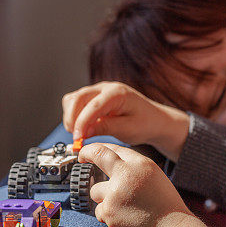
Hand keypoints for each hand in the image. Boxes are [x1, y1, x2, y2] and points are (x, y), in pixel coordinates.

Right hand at [61, 82, 188, 159]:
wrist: (154, 120)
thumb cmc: (145, 123)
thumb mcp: (128, 129)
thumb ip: (105, 128)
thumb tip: (84, 132)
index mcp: (118, 93)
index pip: (93, 105)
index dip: (82, 123)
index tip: (78, 138)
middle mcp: (106, 88)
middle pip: (77, 98)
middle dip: (72, 119)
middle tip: (76, 138)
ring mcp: (99, 91)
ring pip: (73, 99)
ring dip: (71, 117)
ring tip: (79, 134)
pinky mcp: (95, 98)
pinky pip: (77, 103)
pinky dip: (74, 115)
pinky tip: (82, 128)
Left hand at [79, 143, 211, 226]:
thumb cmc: (164, 206)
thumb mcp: (154, 177)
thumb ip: (134, 169)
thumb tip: (111, 164)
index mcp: (141, 164)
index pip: (114, 148)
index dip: (100, 149)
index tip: (92, 152)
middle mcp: (126, 174)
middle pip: (98, 155)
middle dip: (86, 154)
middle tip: (82, 158)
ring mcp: (115, 192)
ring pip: (95, 191)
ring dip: (104, 199)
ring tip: (124, 207)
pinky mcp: (108, 210)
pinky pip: (99, 210)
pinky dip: (108, 215)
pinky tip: (124, 218)